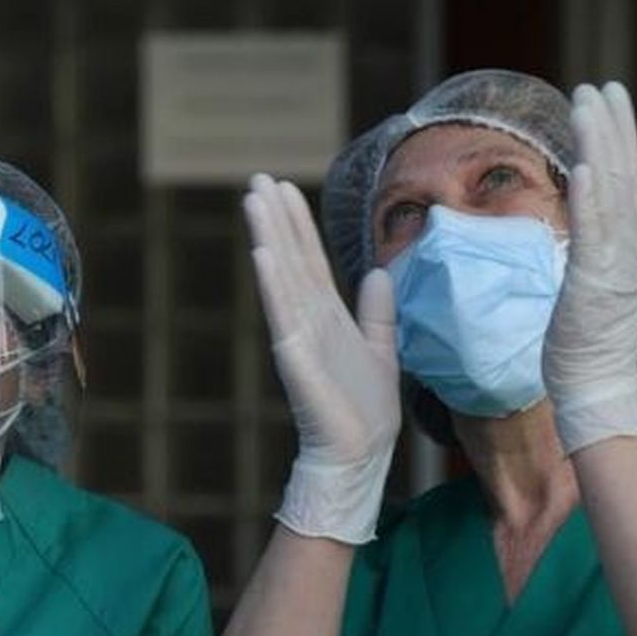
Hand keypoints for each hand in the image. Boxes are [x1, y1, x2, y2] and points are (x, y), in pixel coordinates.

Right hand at [243, 174, 399, 543]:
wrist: (361, 457)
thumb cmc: (366, 410)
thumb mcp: (383, 349)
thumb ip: (378, 312)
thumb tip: (378, 273)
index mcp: (328, 316)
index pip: (309, 259)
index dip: (297, 222)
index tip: (283, 186)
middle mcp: (308, 320)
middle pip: (290, 258)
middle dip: (275, 218)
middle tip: (256, 178)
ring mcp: (299, 338)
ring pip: (281, 278)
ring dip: (267, 238)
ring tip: (253, 202)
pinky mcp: (297, 360)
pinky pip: (282, 317)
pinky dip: (272, 285)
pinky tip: (262, 255)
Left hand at [544, 82, 636, 452]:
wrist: (596, 389)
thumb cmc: (586, 344)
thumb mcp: (590, 285)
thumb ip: (594, 251)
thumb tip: (593, 226)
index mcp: (620, 247)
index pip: (623, 180)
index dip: (619, 137)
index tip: (610, 98)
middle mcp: (622, 248)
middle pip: (621, 175)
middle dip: (610, 126)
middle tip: (600, 84)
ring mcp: (610, 265)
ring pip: (609, 193)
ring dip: (599, 145)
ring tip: (588, 104)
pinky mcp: (592, 285)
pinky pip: (592, 235)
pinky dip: (589, 199)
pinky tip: (583, 166)